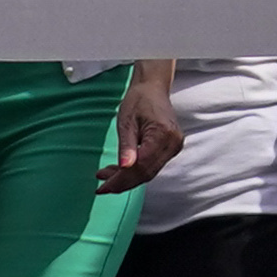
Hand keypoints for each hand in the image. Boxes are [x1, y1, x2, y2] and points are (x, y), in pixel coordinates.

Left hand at [97, 69, 187, 192]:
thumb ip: (126, 146)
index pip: (141, 166)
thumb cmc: (138, 100)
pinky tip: (120, 171)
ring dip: (127, 178)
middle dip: (123, 182)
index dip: (121, 180)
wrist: (152, 88)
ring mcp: (174, 147)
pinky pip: (152, 166)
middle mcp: (173, 143)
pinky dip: (135, 171)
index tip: (103, 188)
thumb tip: (124, 167)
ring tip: (106, 177)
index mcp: (163, 135)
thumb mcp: (126, 122)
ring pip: (149, 172)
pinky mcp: (171, 148)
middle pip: (146, 173)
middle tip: (102, 187)